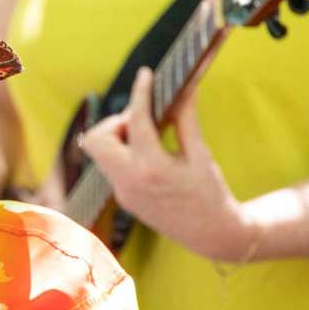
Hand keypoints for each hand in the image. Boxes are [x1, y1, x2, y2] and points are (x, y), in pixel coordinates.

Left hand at [79, 68, 256, 260]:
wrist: (212, 236)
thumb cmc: (212, 194)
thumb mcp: (201, 155)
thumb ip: (187, 120)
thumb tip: (186, 86)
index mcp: (153, 168)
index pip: (136, 121)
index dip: (140, 92)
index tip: (146, 74)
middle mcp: (130, 182)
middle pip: (96, 138)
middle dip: (115, 122)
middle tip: (144, 120)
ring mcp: (122, 193)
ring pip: (98, 153)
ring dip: (116, 137)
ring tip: (148, 136)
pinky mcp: (123, 199)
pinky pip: (111, 166)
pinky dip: (124, 152)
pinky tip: (149, 152)